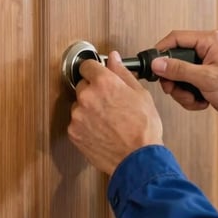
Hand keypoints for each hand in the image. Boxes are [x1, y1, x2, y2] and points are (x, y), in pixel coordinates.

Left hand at [68, 51, 163, 175]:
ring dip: (89, 109)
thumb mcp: (140, 94)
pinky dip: (86, 125)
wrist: (137, 159)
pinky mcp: (73, 132)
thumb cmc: (143, 128)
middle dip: (93, 91)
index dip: (94, 70)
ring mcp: (78, 115)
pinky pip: (76, 122)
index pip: (87, 65)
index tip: (97, 74)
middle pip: (82, 85)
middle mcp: (87, 96)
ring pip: (79, 105)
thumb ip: (122, 73)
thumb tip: (113, 59)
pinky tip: (102, 130)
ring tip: (108, 120)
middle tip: (110, 102)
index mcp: (104, 82)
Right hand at [153, 30, 217, 134]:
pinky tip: (201, 103)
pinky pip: (186, 86)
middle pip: (174, 60)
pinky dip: (190, 97)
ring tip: (194, 100)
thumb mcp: (206, 79)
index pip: (176, 38)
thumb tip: (157, 63)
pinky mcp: (204, 79)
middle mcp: (206, 50)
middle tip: (174, 90)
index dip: (161, 51)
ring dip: (182, 91)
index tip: (153, 66)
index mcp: (209, 41)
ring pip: (178, 75)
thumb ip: (179, 70)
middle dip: (173, 79)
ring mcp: (205, 65)